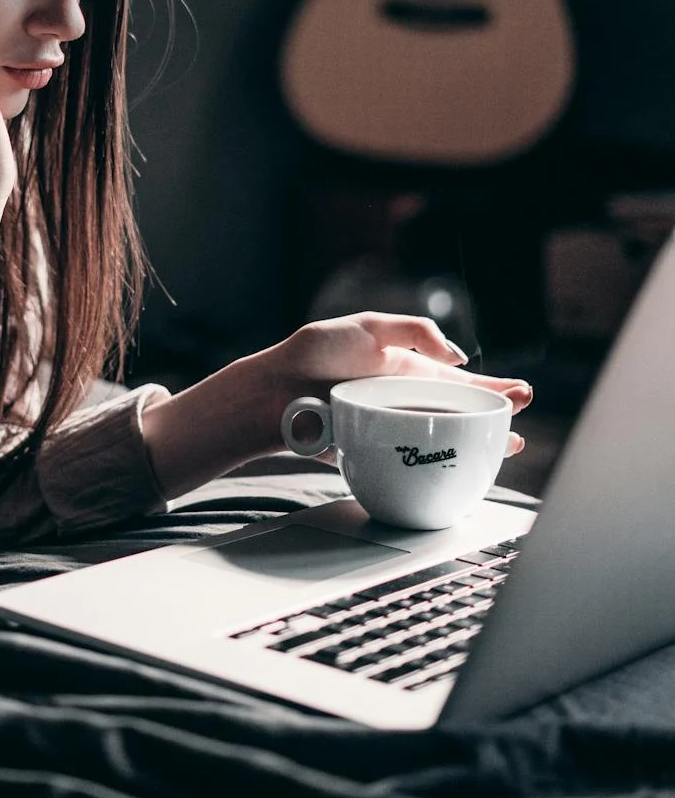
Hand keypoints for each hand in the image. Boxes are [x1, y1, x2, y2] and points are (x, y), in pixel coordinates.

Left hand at [267, 312, 531, 457]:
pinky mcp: (374, 452)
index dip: (490, 387)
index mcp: (405, 370)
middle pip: (458, 412)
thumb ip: (414, 331)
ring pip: (442, 440)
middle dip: (493, 415)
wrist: (274, 390)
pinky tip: (461, 471)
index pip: (457, 381)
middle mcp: (403, 401)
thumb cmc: (315, 353)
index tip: (521, 394)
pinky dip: (439, 468)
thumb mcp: (369, 326)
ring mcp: (390, 428)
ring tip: (507, 446)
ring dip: (476, 444)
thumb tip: (457, 358)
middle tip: (523, 418)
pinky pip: (413, 463)